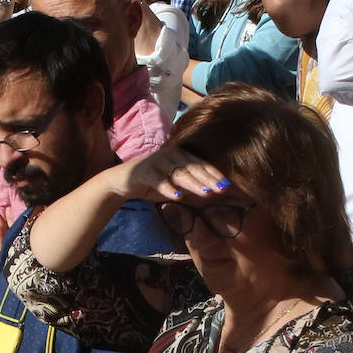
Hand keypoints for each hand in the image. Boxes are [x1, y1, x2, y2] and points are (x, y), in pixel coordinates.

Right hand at [107, 145, 229, 203]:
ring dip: (194, 184)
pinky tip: (178, 197)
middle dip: (209, 180)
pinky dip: (168, 188)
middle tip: (221, 190)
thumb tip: (214, 195)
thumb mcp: (176, 184)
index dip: (215, 175)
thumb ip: (192, 187)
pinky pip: (159, 181)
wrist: (125, 180)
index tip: (228, 186)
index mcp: (181, 155)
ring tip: (206, 193)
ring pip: (179, 174)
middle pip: (193, 168)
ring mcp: (158, 161)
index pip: (202, 165)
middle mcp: (172, 155)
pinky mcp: (145, 171)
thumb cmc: (155, 182)